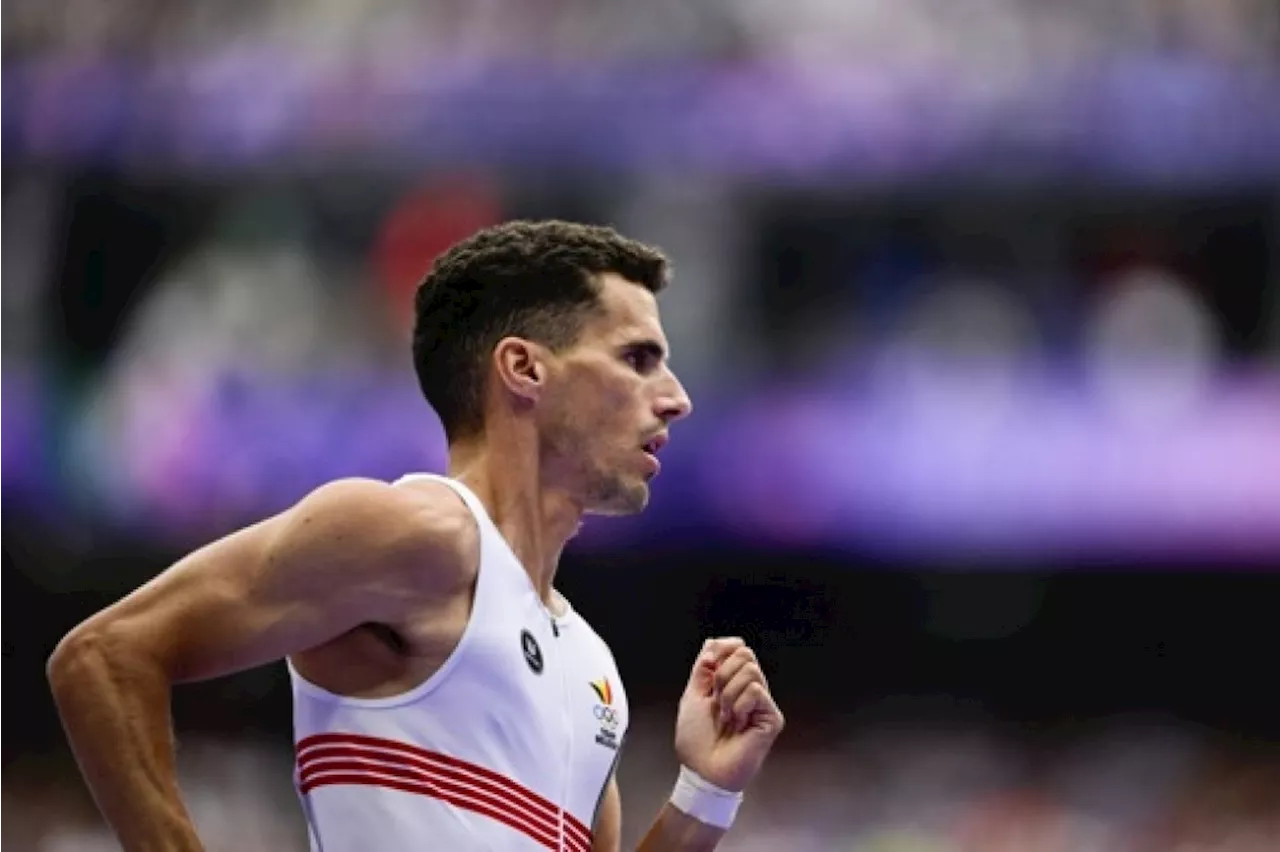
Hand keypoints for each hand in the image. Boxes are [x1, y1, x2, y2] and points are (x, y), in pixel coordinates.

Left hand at [673, 637, 784, 792]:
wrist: (702, 769)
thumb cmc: (696, 740)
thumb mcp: (692, 696)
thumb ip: (702, 668)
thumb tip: (714, 644)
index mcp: (731, 683)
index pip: (736, 647)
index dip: (721, 651)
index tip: (708, 669)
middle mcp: (750, 690)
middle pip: (745, 653)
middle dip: (722, 675)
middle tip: (717, 701)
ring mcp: (762, 703)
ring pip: (750, 670)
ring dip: (728, 694)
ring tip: (727, 716)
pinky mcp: (772, 717)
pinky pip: (756, 691)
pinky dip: (739, 705)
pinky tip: (738, 723)